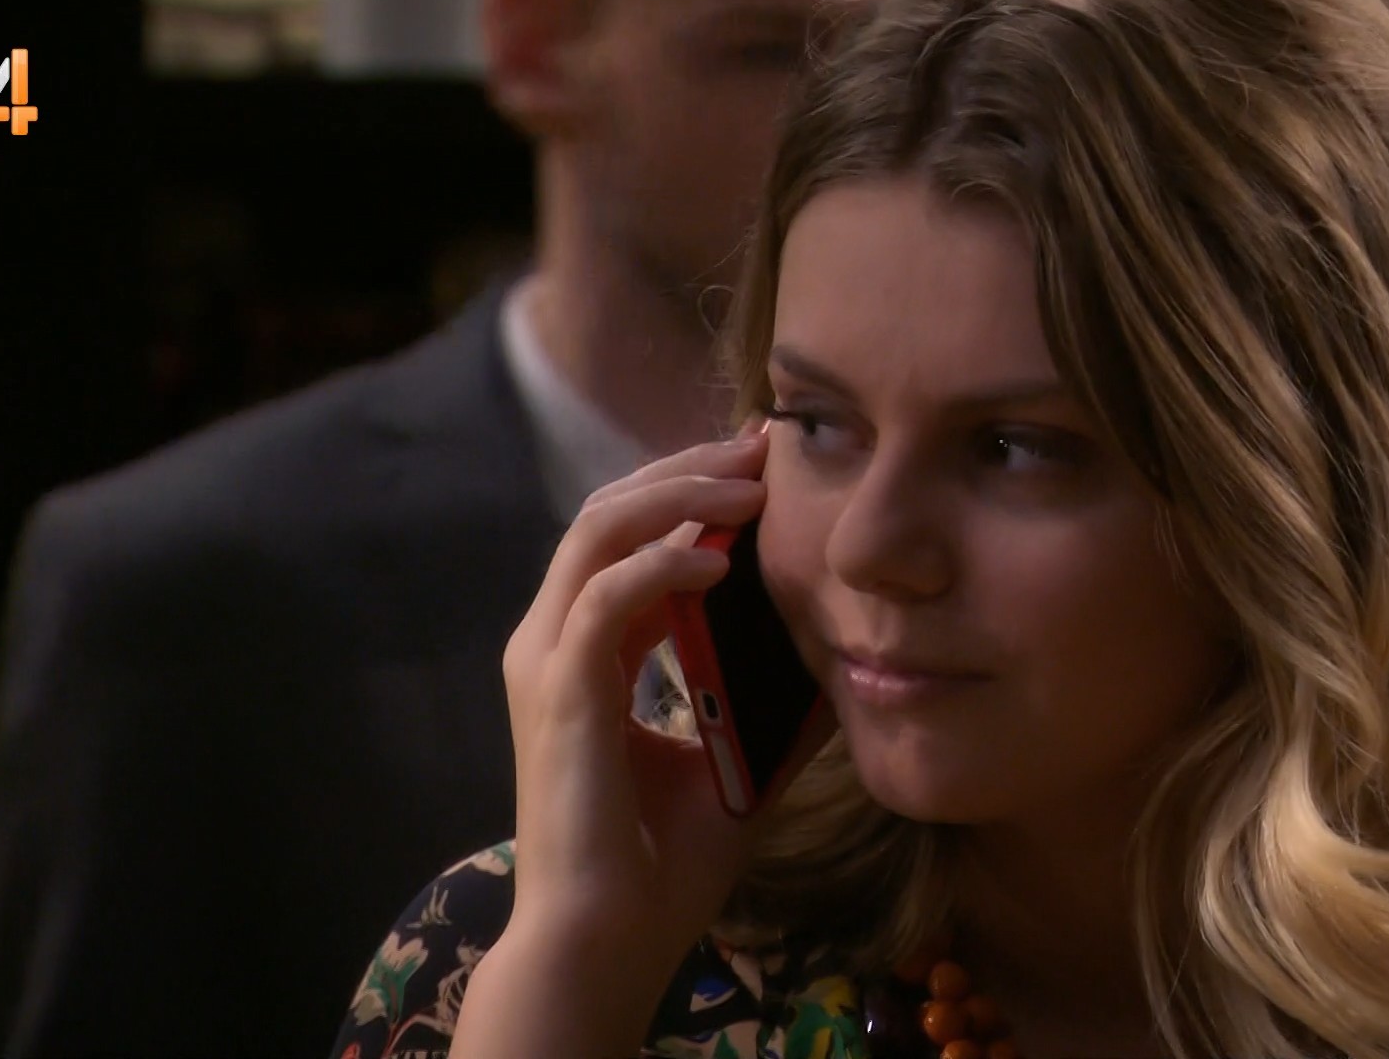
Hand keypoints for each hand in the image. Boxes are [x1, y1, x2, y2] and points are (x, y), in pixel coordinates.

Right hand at [498, 425, 779, 978]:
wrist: (609, 942)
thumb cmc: (662, 866)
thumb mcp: (737, 761)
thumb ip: (773, 705)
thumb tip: (841, 659)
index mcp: (584, 651)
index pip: (628, 535)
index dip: (692, 490)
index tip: (766, 466)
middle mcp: (554, 641)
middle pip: (607, 509)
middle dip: (687, 467)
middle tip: (763, 447)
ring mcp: (547, 661)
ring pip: (596, 530)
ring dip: (676, 496)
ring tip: (750, 488)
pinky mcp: (559, 692)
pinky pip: (606, 596)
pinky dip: (663, 566)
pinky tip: (723, 563)